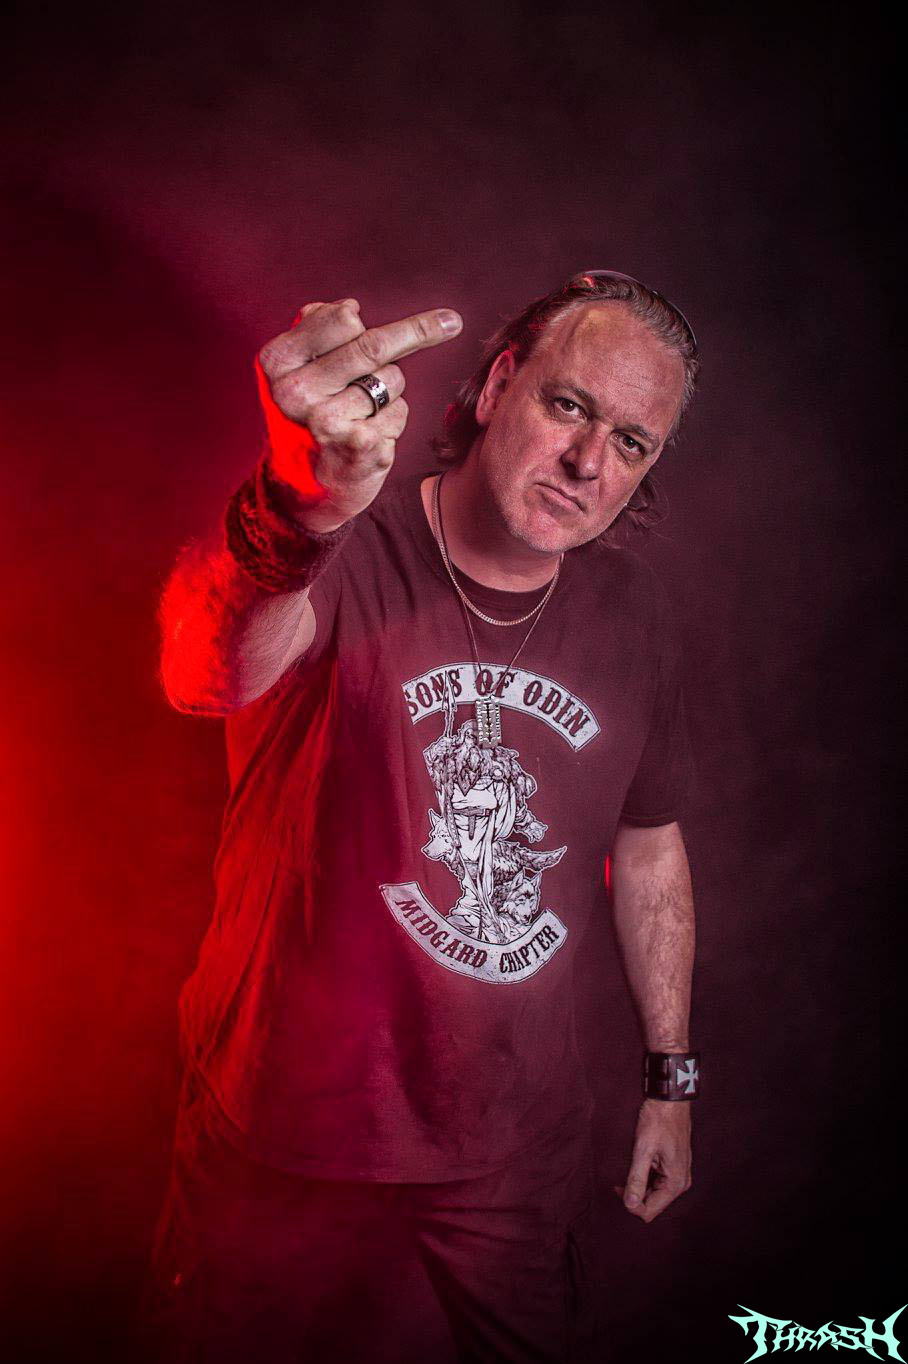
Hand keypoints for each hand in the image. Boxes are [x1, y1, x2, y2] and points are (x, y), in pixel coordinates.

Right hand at [255, 298, 462, 530]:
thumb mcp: (293, 370)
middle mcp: (298, 392)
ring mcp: (328, 422)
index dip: (358, 316)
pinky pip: (400, 411)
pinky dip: (393, 420)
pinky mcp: (361, 447)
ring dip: (389, 390)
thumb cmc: (306, 417)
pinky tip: (370, 435)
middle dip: (418, 332)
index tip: (372, 309)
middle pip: (374, 344)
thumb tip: (349, 307)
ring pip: (392, 379)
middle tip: (453, 321)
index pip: (341, 319)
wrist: (302, 489)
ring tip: (361, 412)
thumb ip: (315, 331)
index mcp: (277, 363)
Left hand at [614, 1098, 691, 1222]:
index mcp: (675, 1183)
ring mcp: (679, 1175)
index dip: (631, 1205)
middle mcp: (680, 1183)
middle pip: (652, 1205)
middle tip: (618, 1182)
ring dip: (639, 1188)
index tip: (617, 1188)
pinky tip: (638, 1166)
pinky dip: (645, 1180)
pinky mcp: (674, 1168)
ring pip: (654, 1195)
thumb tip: (629, 1204)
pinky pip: (658, 1183)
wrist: (670, 1100)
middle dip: (634, 1197)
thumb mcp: (643, 1149)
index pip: (649, 1211)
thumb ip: (636, 1178)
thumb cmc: (659, 1120)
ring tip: (628, 1170)